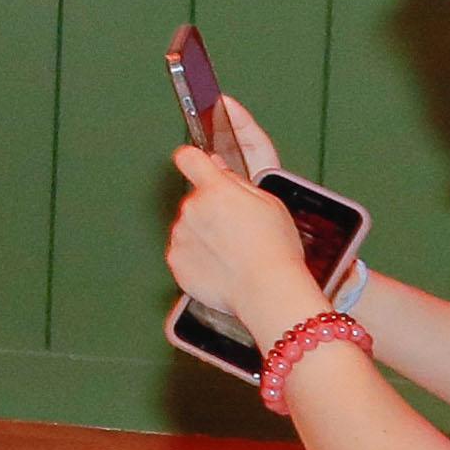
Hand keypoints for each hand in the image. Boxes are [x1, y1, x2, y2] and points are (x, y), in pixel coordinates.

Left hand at [164, 141, 332, 346]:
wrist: (267, 290)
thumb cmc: (274, 249)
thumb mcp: (269, 203)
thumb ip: (236, 182)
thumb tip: (216, 166)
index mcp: (216, 189)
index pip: (188, 158)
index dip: (192, 160)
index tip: (195, 164)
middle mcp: (192, 209)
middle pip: (195, 200)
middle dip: (210, 210)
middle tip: (236, 231)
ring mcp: (181, 236)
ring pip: (188, 227)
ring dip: (203, 235)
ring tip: (231, 253)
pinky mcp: (175, 261)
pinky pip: (183, 252)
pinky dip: (196, 258)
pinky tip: (220, 266)